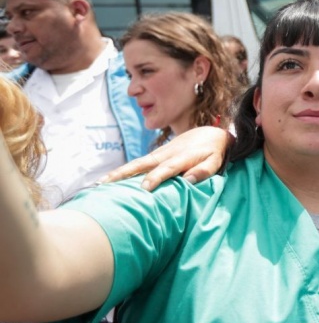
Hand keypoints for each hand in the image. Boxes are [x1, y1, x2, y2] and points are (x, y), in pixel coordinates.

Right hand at [98, 126, 231, 190]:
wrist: (209, 134)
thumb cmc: (214, 152)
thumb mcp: (215, 161)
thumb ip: (205, 170)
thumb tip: (189, 180)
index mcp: (182, 157)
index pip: (167, 168)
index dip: (156, 177)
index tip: (144, 188)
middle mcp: (167, 154)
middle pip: (143, 164)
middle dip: (125, 174)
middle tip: (107, 185)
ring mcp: (159, 153)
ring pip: (137, 163)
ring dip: (119, 172)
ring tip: (100, 183)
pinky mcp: (156, 155)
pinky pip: (138, 163)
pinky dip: (124, 171)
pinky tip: (111, 180)